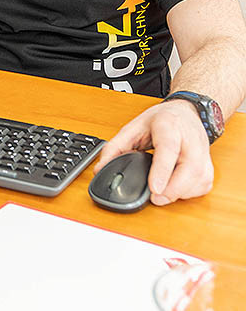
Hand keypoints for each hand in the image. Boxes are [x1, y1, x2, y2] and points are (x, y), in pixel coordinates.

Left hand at [94, 100, 213, 205]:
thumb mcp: (133, 127)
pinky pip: (204, 184)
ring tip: (162, 195)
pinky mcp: (209, 164)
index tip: (155, 188)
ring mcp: (203, 151)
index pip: (168, 148)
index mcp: (168, 126)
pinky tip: (176, 191)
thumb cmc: (161, 119)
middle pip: (190, 168)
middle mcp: (190, 138)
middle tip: (155, 198)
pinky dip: (190, 192)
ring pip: (200, 178)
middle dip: (173, 189)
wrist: (186, 112)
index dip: (162, 170)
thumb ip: (115, 147)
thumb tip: (101, 169)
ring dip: (181, 193)